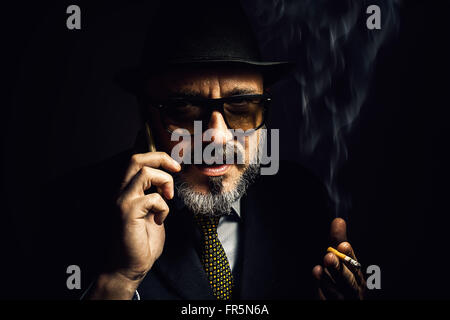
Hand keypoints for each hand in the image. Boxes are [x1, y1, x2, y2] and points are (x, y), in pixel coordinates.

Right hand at [88, 152, 180, 298]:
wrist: (129, 267)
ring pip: (144, 172)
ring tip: (169, 197)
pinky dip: (163, 207)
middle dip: (161, 158)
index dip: (158, 157)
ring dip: (164, 181)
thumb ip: (157, 196)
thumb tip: (168, 183)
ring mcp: (123, 201)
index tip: (175, 167)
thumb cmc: (142, 242)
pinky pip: (152, 198)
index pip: (137, 161)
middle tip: (176, 169)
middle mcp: (122, 192)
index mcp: (128, 191)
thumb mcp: (153, 213)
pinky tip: (160, 220)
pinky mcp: (127, 213)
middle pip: (137, 159)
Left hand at [312, 218, 365, 299]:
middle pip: (348, 280)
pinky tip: (316, 275)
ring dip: (328, 279)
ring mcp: (343, 298)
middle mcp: (353, 289)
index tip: (343, 245)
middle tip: (329, 257)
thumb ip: (337, 241)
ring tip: (319, 267)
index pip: (354, 265)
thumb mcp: (338, 258)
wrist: (335, 299)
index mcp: (356, 276)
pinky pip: (328, 298)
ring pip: (338, 291)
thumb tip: (339, 220)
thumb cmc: (338, 279)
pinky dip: (322, 287)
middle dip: (339, 268)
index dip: (349, 255)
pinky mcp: (332, 303)